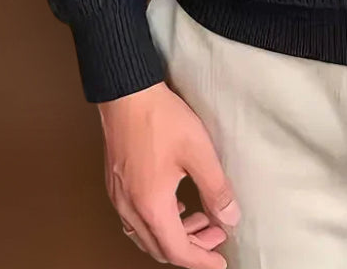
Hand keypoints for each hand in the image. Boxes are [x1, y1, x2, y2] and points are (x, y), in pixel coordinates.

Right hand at [98, 81, 240, 266]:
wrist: (127, 94)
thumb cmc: (160, 119)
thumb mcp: (199, 153)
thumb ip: (216, 188)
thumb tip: (229, 216)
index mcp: (151, 206)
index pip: (178, 251)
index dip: (201, 260)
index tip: (219, 262)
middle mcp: (130, 208)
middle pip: (161, 246)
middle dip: (191, 247)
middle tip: (216, 235)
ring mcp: (120, 196)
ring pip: (147, 234)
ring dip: (175, 233)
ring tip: (202, 217)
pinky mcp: (117, 183)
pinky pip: (137, 218)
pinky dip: (159, 220)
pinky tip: (177, 204)